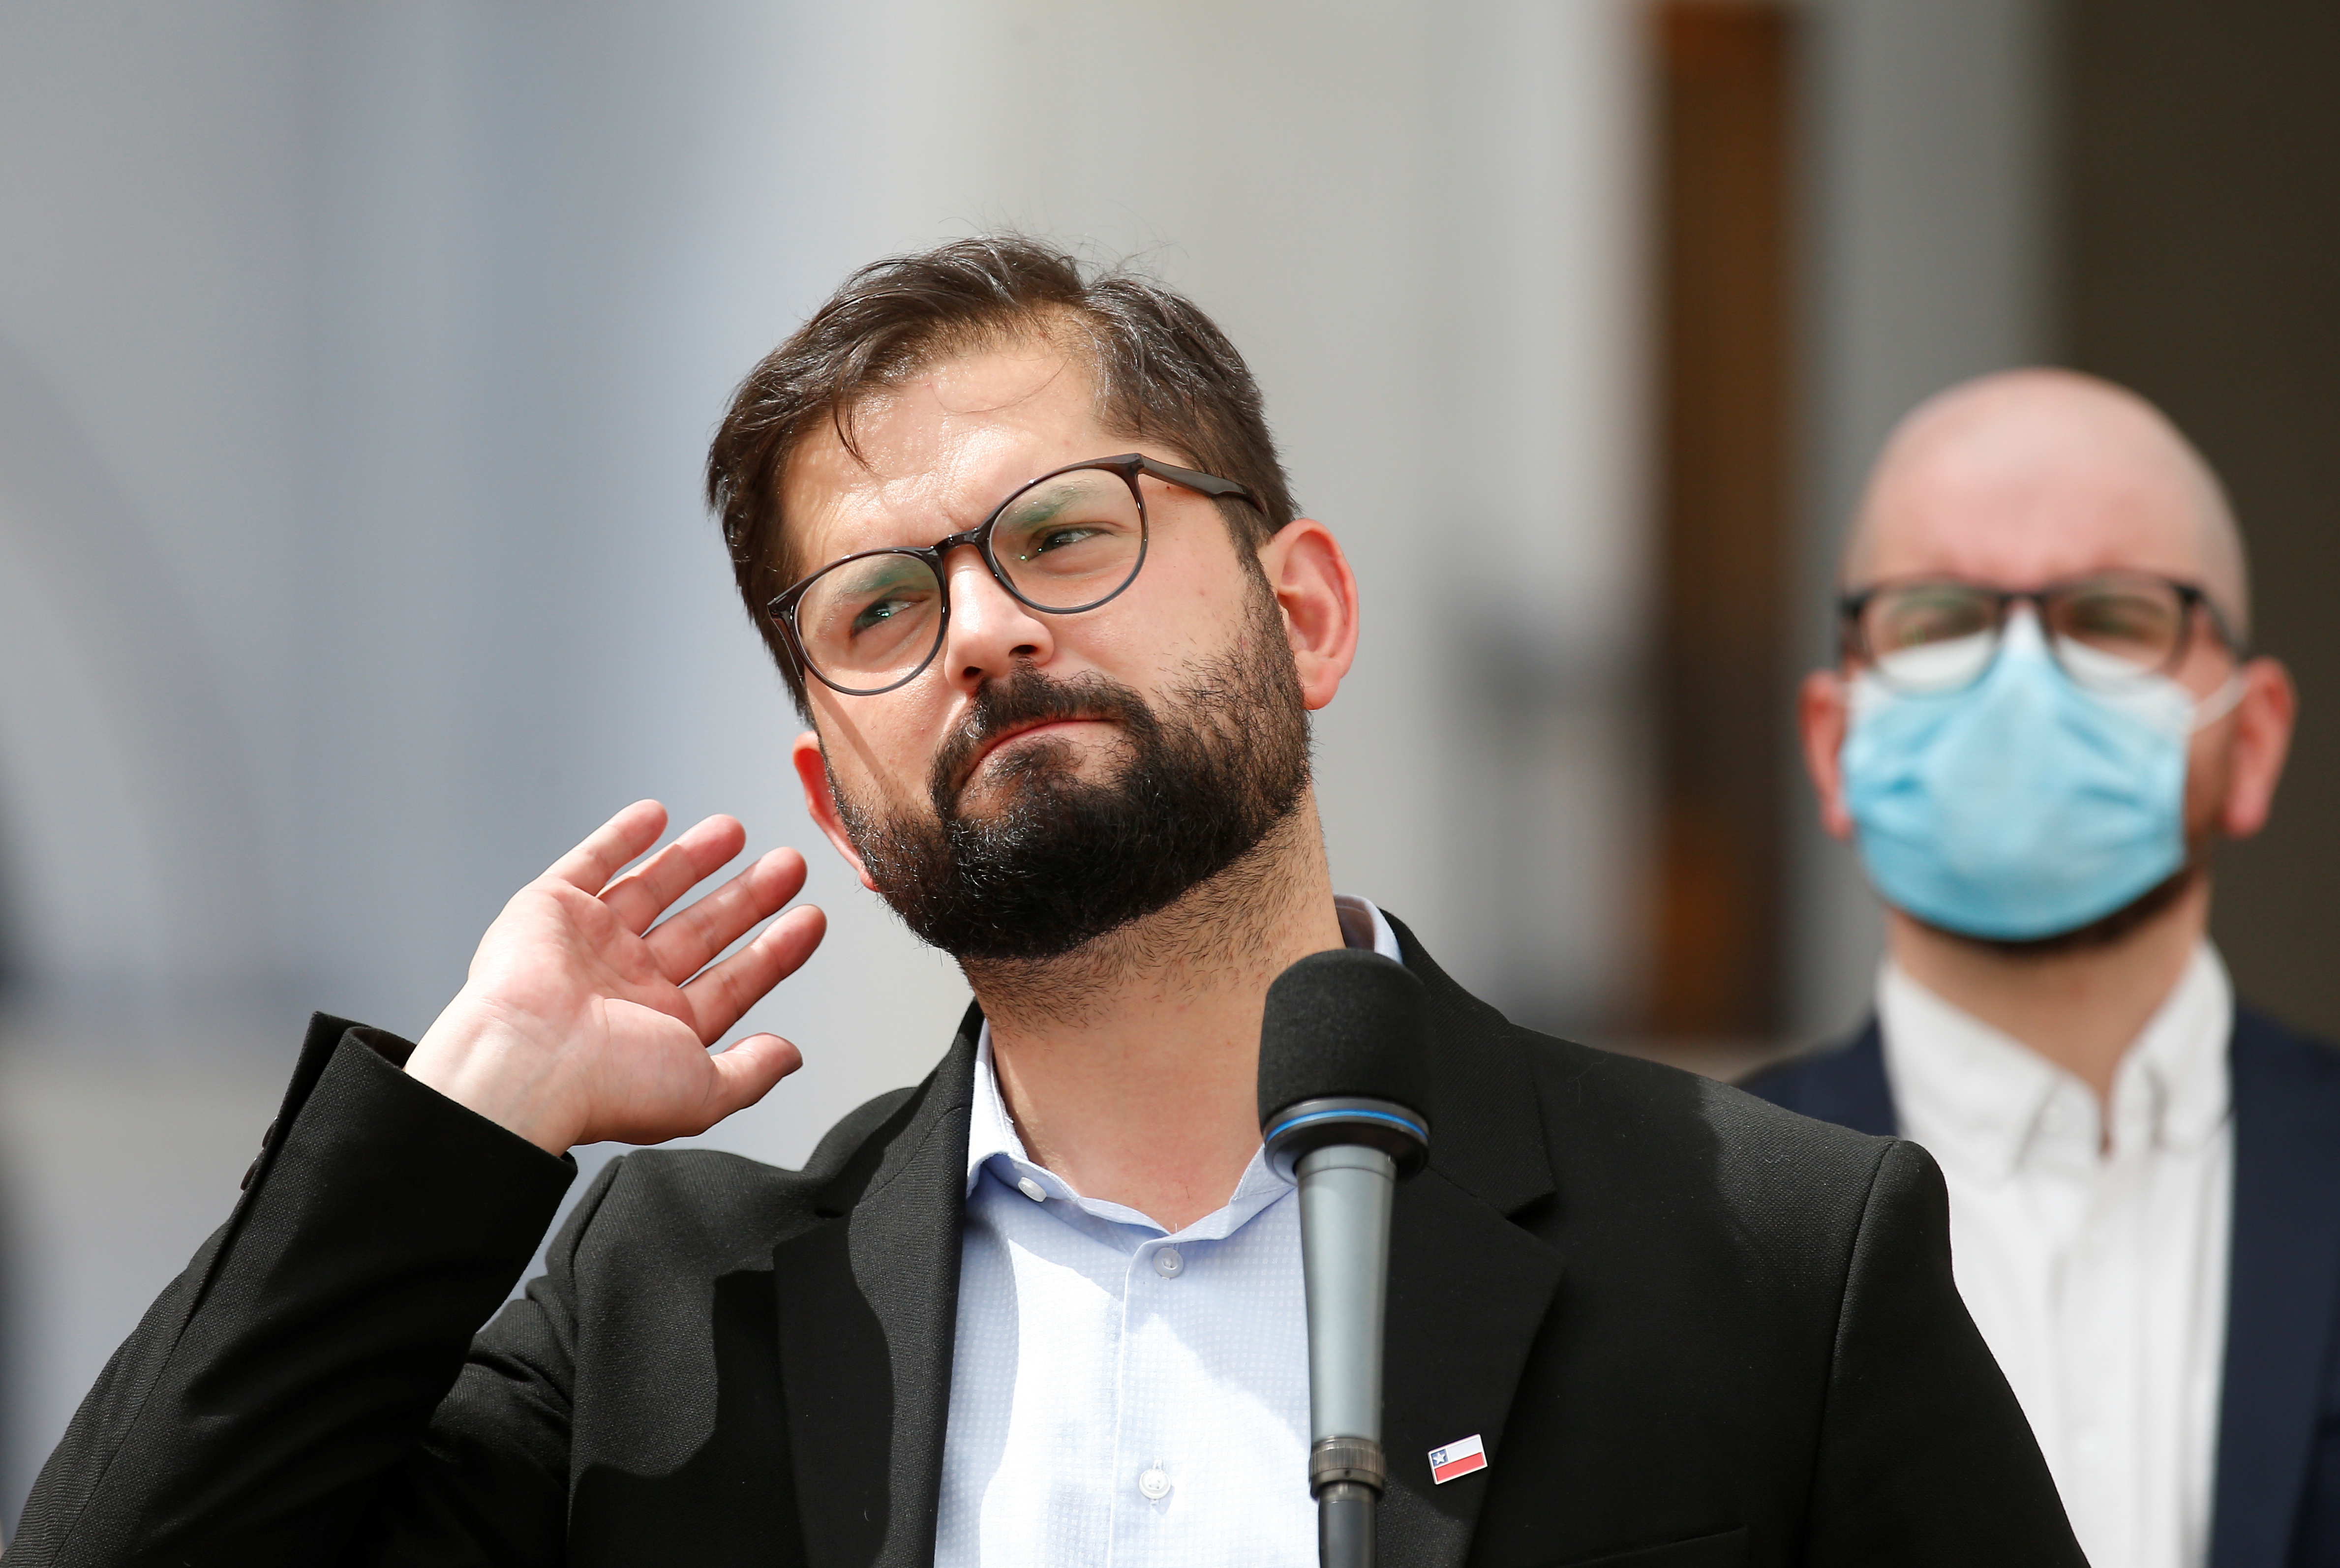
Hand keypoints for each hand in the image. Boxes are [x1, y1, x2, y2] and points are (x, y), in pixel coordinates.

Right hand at [405, 802, 826, 1153]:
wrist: (527, 1062)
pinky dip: (622, 837)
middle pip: (702, 930)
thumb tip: (790, 1056)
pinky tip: (657, 817)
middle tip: (789, 866)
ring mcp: (588, 944)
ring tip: (736, 831)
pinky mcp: (549, 909)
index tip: (811, 921)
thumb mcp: (703, 1091)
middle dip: (748, 897)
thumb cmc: (605, 1086)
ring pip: (653, 890)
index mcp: (660, 1028)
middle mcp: (625, 985)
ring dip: (695, 860)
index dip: (775, 951)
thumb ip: (752, 1072)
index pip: (733, 982)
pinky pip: (591, 863)